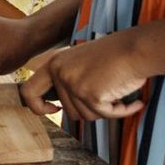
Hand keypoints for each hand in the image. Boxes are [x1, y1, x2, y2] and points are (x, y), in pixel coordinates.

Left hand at [23, 32, 148, 122]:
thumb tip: (60, 107)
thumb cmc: (116, 56)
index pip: (28, 92)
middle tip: (106, 97)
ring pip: (87, 116)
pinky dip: (121, 112)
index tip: (55, 109)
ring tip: (119, 92)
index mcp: (54, 63)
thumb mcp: (81, 64)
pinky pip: (105, 115)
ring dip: (106, 109)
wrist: (136, 49)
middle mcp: (59, 72)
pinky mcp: (89, 94)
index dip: (38, 107)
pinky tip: (134, 102)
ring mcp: (73, 83)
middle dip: (90, 110)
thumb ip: (67, 81)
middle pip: (69, 111)